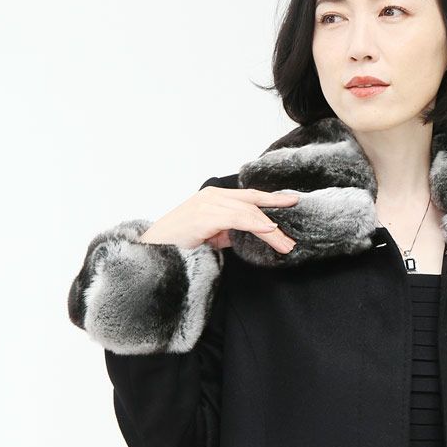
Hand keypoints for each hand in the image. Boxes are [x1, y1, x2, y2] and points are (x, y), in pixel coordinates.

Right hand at [137, 186, 299, 254]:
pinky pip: (237, 219)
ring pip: (249, 212)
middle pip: (253, 202)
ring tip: (285, 243)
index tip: (292, 201)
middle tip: (292, 231)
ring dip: (270, 229)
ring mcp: (208, 204)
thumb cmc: (179, 243)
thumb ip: (230, 230)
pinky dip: (255, 224)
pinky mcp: (205, 216)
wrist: (154, 250)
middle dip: (276, 213)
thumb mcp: (210, 234)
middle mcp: (213, 196)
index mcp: (215, 197)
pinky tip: (269, 231)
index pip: (250, 196)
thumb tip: (252, 233)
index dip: (272, 199)